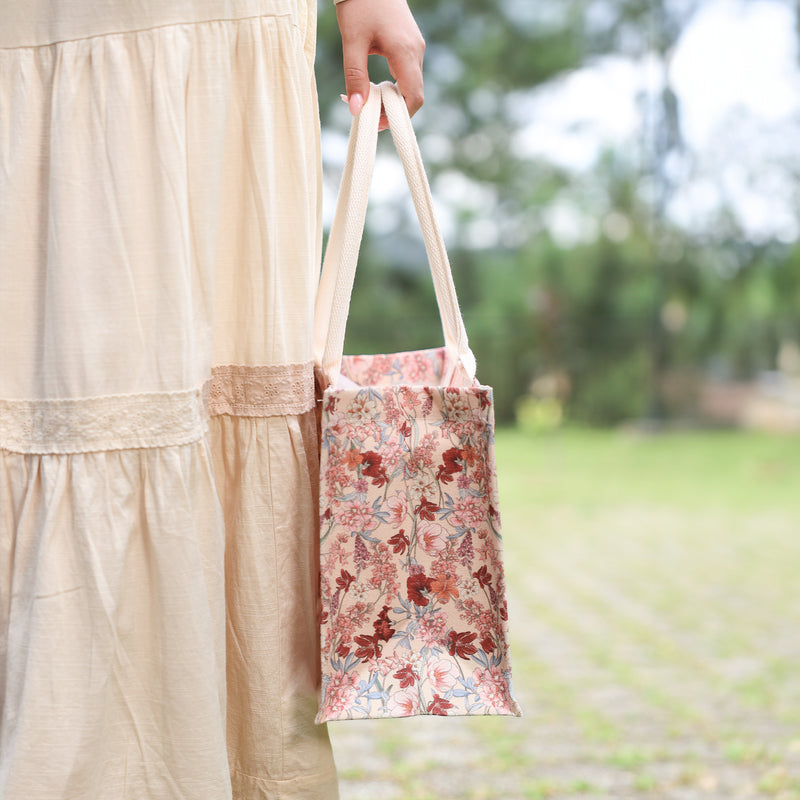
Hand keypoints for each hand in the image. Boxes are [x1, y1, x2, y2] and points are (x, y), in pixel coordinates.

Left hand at [336, 0, 424, 129]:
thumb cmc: (359, 4)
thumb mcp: (352, 41)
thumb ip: (355, 77)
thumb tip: (355, 110)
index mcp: (405, 52)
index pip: (413, 98)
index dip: (398, 117)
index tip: (377, 122)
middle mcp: (416, 52)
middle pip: (414, 95)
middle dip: (393, 110)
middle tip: (369, 114)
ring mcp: (416, 47)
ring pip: (411, 86)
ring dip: (392, 99)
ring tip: (368, 98)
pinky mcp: (410, 44)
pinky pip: (407, 74)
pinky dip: (393, 86)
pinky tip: (374, 85)